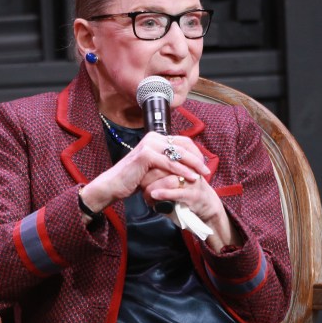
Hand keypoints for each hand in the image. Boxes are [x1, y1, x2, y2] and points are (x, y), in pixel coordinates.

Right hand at [79, 132, 208, 214]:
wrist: (114, 184)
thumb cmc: (134, 178)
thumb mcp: (154, 167)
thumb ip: (166, 161)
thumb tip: (186, 162)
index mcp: (156, 138)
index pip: (183, 141)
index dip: (196, 152)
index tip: (203, 164)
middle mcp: (153, 138)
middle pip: (183, 145)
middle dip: (198, 158)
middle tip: (207, 170)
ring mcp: (149, 144)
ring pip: (178, 154)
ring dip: (193, 165)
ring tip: (203, 175)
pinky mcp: (146, 155)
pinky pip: (170, 163)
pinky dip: (183, 171)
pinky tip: (191, 178)